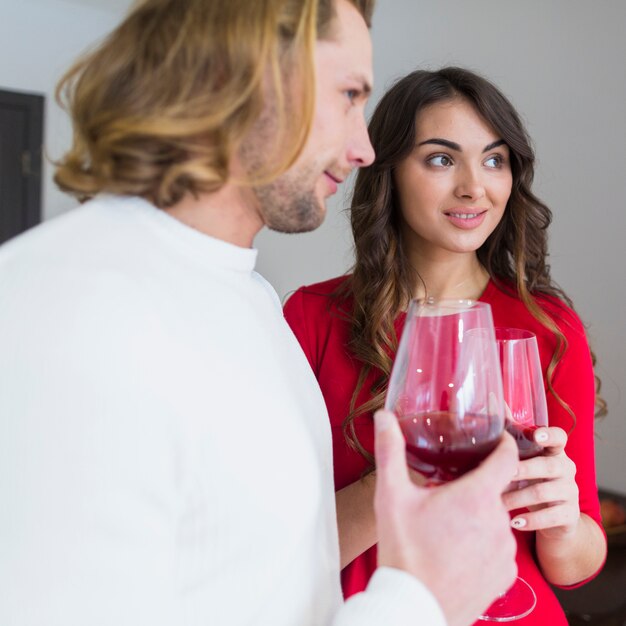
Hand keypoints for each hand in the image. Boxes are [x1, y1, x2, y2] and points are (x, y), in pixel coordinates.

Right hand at [373, 409, 517, 625]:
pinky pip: (499, 549)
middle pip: (495, 491)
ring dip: (478, 518)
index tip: (497, 437)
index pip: (506, 457)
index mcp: (477, 496)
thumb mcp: (391, 496)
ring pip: (495, 520)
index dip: (503, 443)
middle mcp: (499, 522)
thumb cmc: (403, 551)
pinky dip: (483, 545)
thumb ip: (390, 451)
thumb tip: (384, 417)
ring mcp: (505, 551)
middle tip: (448, 494)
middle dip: (476, 487)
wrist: (413, 608)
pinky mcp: (506, 576)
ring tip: (449, 528)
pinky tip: (458, 551)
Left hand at [503, 426, 579, 538]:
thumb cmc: (534, 478)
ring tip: (497, 502)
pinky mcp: (570, 515)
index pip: (560, 437)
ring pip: (545, 492)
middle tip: (501, 474)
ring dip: (518, 498)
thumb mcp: (526, 457)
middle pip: (548, 465)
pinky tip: (514, 522)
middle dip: (523, 470)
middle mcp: (566, 468)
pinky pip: (551, 517)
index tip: (536, 435)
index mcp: (555, 451)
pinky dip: (531, 520)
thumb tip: (496, 403)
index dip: (549, 435)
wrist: (556, 518)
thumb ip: (514, 432)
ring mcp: (571, 492)